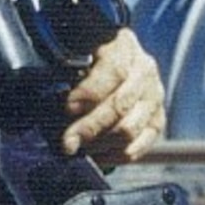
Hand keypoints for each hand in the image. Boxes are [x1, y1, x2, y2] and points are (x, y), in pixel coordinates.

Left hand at [60, 28, 164, 166]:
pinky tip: (96, 157)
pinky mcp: (157, 120)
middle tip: (67, 142)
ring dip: (100, 144)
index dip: (90, 93)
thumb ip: (67, 71)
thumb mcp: (76, 51)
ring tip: (78, 147)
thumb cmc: (86, 55)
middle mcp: (144, 71)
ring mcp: (154, 97)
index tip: (67, 108)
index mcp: (123, 47)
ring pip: (129, 129)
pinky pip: (139, 146)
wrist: (114, 58)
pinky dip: (114, 156)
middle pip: (120, 106)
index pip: (114, 71)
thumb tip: (48, 104)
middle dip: (89, 127)